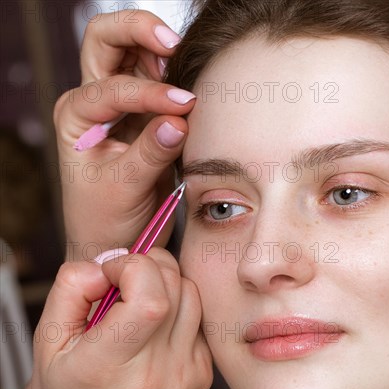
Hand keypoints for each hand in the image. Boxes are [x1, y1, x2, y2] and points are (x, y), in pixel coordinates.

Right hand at [30, 248, 212, 388]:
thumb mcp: (48, 343)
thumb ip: (71, 291)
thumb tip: (106, 264)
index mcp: (111, 365)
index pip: (150, 298)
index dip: (131, 267)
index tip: (110, 275)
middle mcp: (157, 372)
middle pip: (176, 286)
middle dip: (148, 267)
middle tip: (123, 284)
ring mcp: (186, 375)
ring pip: (194, 295)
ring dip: (166, 285)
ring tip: (137, 304)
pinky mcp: (203, 375)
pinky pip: (198, 319)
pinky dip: (178, 310)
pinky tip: (154, 331)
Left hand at [54, 10, 194, 260]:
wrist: (115, 241)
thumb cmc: (106, 219)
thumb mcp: (124, 188)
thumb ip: (151, 152)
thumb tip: (181, 120)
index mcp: (77, 116)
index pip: (113, 88)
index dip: (149, 93)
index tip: (184, 105)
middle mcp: (95, 104)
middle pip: (107, 42)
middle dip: (137, 31)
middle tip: (171, 41)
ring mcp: (123, 108)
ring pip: (136, 55)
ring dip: (160, 51)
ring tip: (186, 61)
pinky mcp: (150, 120)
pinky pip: (163, 86)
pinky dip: (179, 80)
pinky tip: (195, 88)